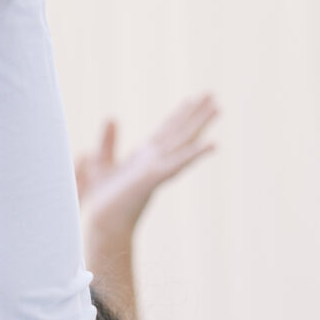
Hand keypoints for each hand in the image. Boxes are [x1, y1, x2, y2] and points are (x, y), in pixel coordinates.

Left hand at [77, 95, 219, 238]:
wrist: (101, 225)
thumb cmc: (101, 201)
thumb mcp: (101, 163)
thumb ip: (108, 141)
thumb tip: (112, 116)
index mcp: (144, 158)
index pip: (165, 131)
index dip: (178, 114)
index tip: (191, 99)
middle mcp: (154, 161)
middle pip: (179, 132)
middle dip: (195, 113)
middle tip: (212, 94)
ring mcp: (157, 169)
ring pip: (183, 142)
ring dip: (200, 125)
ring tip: (218, 108)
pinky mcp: (154, 179)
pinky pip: (178, 163)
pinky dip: (195, 153)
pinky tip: (213, 144)